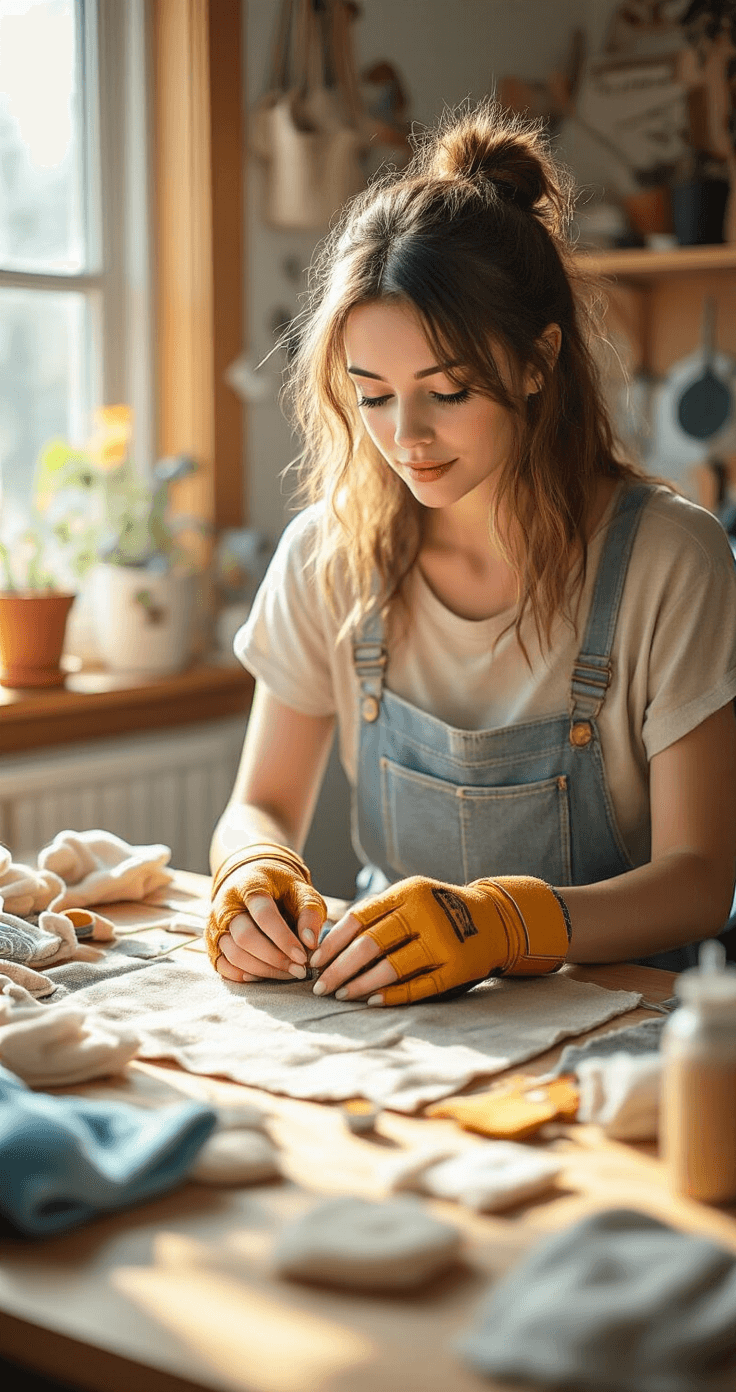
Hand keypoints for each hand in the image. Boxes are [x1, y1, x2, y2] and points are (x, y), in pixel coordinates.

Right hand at [206, 843, 326, 982]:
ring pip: (234, 954)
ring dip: (263, 970)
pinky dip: (244, 976)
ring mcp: (217, 924)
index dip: (283, 938)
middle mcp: (227, 904)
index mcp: (250, 885)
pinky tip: (264, 976)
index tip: (303, 957)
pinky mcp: (212, 941)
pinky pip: (223, 966)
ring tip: (288, 973)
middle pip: (245, 937)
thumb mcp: (301, 891)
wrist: (250, 879)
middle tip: (299, 970)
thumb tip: (310, 944)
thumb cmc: (281, 888)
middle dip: (274, 958)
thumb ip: (309, 914)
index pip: (264, 914)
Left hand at [308, 875, 569, 1005]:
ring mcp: (443, 941)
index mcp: (408, 892)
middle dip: (339, 968)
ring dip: (360, 985)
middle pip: (370, 944)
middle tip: (319, 986)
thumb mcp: (411, 897)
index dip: (332, 942)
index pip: (359, 918)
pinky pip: (417, 986)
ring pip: (390, 967)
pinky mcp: (457, 967)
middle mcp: (425, 913)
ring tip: (341, 995)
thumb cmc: (439, 910)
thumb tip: (327, 943)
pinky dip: (391, 996)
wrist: (496, 919)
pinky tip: (371, 1001)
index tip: (313, 961)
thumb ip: (377, 914)